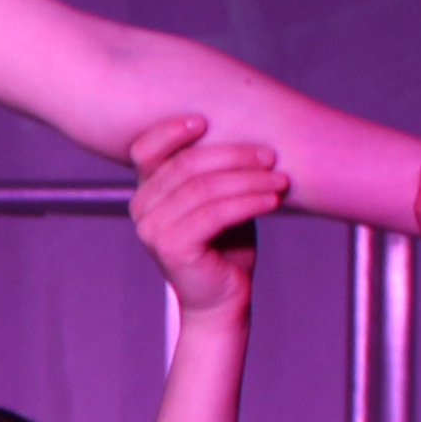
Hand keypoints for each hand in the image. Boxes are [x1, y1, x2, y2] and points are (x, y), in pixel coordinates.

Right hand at [127, 117, 287, 316]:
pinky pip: (214, 213)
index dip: (172, 131)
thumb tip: (246, 137)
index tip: (205, 121)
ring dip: (249, 180)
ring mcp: (152, 229)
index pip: (145, 150)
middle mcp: (141, 209)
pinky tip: (271, 201)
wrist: (222, 300)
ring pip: (204, 188)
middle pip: (185, 165)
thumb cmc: (222, 249)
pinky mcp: (172, 247)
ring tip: (279, 180)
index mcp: (146, 192)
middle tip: (269, 156)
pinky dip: (248, 202)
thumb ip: (213, 173)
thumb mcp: (216, 201)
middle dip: (233, 156)